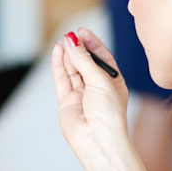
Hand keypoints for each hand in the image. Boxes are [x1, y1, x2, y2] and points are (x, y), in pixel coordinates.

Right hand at [52, 28, 128, 158]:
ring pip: (72, 69)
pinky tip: (58, 51)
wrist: (98, 139)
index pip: (102, 57)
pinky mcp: (67, 101)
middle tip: (71, 34)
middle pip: (86, 62)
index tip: (82, 31)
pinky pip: (62, 79)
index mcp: (113, 82)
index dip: (92, 43)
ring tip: (64, 40)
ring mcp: (81, 94)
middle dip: (79, 48)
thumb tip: (72, 41)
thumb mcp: (100, 80)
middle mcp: (97, 88)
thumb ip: (84, 60)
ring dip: (68, 54)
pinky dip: (59, 65)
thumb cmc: (108, 113)